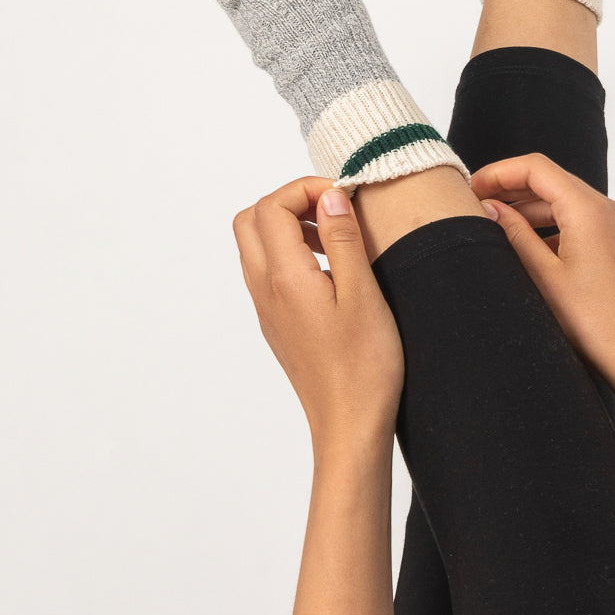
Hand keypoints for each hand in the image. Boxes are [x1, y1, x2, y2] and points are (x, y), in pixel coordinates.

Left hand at [233, 177, 403, 460]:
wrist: (349, 425)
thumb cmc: (364, 366)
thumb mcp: (363, 293)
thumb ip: (342, 240)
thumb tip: (329, 197)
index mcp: (284, 278)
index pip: (272, 206)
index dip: (306, 189)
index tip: (343, 198)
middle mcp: (265, 290)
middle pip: (250, 219)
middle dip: (289, 201)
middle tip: (332, 209)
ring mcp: (267, 308)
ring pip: (256, 245)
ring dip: (289, 226)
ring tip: (335, 236)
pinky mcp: (276, 322)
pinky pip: (268, 270)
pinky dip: (290, 252)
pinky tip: (330, 268)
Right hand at [471, 153, 614, 396]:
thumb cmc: (596, 324)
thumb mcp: (542, 276)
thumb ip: (514, 235)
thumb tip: (490, 208)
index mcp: (589, 210)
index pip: (536, 168)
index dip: (499, 172)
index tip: (473, 186)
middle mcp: (609, 209)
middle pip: (552, 180)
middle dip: (512, 187)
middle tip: (478, 202)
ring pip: (566, 200)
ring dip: (531, 207)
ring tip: (497, 223)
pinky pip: (582, 219)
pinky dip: (553, 223)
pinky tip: (530, 244)